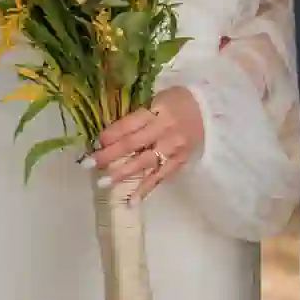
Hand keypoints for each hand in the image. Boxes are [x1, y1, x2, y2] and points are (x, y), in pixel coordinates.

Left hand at [95, 86, 204, 202]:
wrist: (210, 111)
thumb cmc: (179, 101)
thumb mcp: (158, 98)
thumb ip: (139, 115)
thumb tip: (112, 134)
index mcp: (158, 110)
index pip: (130, 124)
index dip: (112, 134)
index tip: (96, 142)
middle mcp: (165, 130)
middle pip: (132, 144)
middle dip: (109, 155)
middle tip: (89, 164)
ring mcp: (173, 148)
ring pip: (144, 163)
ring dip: (122, 174)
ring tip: (103, 183)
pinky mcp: (180, 161)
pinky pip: (161, 177)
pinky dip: (146, 189)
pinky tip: (131, 201)